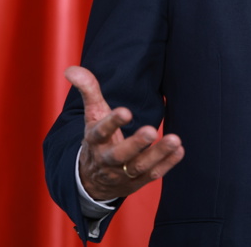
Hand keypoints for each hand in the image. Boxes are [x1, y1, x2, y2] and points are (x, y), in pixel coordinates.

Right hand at [66, 66, 184, 199]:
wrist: (93, 179)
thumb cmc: (97, 139)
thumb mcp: (92, 115)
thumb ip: (88, 90)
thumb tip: (71, 69)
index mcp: (94, 140)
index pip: (100, 132)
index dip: (112, 122)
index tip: (126, 111)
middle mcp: (107, 159)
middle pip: (120, 155)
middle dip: (136, 144)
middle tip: (152, 130)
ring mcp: (122, 173)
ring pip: (139, 166)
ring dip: (158, 154)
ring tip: (175, 140)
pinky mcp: (136, 182)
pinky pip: (152, 175)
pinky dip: (167, 164)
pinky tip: (179, 150)